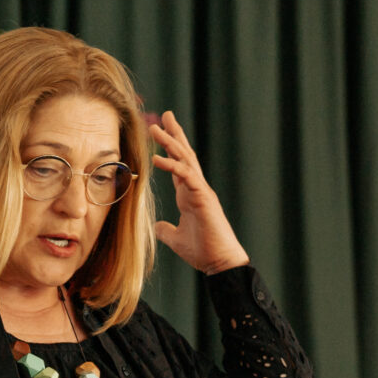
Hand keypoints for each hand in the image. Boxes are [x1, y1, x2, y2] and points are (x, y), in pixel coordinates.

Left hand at [150, 110, 249, 274]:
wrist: (221, 263)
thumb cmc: (204, 251)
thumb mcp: (177, 239)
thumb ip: (166, 230)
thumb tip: (157, 226)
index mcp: (190, 195)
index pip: (179, 165)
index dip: (170, 148)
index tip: (162, 131)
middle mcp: (197, 188)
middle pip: (185, 155)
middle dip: (175, 134)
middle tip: (166, 115)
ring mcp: (201, 191)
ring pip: (186, 160)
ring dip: (170, 142)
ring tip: (156, 127)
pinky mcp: (203, 198)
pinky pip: (186, 176)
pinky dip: (172, 166)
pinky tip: (158, 158)